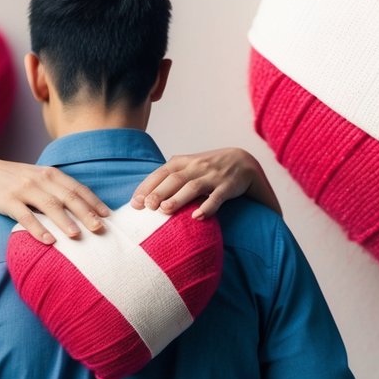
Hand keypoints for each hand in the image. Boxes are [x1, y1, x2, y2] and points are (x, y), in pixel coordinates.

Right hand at [0, 159, 110, 243]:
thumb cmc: (22, 181)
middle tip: (99, 228)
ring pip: (49, 205)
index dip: (94, 202)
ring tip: (77, 235)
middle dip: (85, 213)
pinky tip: (48, 240)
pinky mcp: (8, 200)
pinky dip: (37, 228)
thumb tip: (89, 208)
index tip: (108, 216)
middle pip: (68, 197)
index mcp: (53, 174)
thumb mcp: (43, 178)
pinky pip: (25, 216)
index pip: (78, 188)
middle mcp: (41, 180)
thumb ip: (61, 189)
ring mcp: (24, 189)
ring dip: (64, 221)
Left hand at [132, 148, 281, 218]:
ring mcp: (212, 176)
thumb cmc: (209, 168)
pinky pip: (217, 197)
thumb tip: (143, 196)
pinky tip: (198, 216)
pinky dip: (208, 206)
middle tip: (147, 206)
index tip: (135, 202)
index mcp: (183, 162)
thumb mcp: (188, 166)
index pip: (161, 173)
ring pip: (193, 187)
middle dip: (159, 192)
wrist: (243, 161)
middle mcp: (196, 167)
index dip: (148, 186)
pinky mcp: (228, 186)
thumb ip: (169, 177)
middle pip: (175, 179)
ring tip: (165, 210)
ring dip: (178, 199)